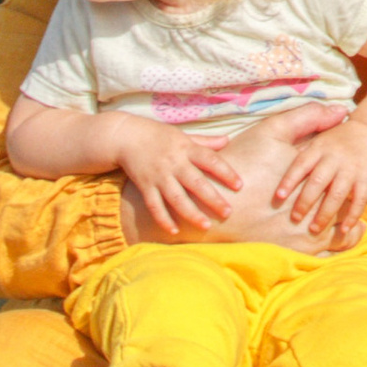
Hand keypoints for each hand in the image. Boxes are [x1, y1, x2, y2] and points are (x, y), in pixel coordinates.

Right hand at [114, 100, 346, 242]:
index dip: (226, 172)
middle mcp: (174, 162)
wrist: (126, 136)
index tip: (240, 185)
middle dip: (212, 198)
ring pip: (176, 197)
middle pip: (196, 182)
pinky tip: (175, 231)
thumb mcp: (184, 135)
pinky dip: (164, 219)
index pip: (210, 160)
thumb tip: (228, 141)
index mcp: (186, 148)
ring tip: (206, 226)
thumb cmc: (160, 136)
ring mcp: (159, 175)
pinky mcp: (145, 186)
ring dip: (191, 213)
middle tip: (229, 212)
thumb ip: (206, 142)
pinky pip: (154, 205)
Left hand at [276, 113, 366, 245]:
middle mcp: (334, 158)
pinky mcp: (366, 178)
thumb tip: (275, 169)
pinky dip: (352, 216)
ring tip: (313, 229)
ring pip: (337, 194)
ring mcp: (351, 169)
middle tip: (295, 218)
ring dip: (325, 213)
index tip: (279, 196)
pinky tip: (344, 230)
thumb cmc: (334, 139)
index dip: (289, 180)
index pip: (301, 164)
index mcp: (318, 148)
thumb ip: (300, 154)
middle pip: (318, 181)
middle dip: (305, 201)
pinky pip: (359, 199)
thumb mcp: (316, 139)